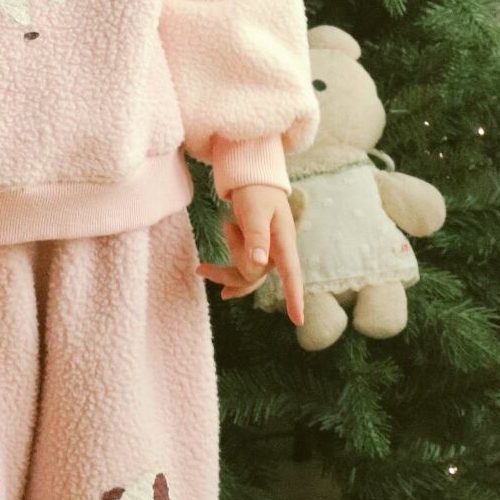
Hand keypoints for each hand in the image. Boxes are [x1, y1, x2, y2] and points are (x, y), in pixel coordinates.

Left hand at [195, 182, 304, 326]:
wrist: (253, 178)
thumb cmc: (257, 190)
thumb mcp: (255, 209)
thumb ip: (257, 235)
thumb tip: (259, 263)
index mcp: (283, 241)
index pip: (291, 273)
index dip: (294, 297)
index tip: (298, 320)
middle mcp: (277, 251)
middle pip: (256, 274)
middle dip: (233, 265)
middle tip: (221, 238)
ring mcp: (266, 253)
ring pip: (246, 276)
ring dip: (223, 274)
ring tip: (201, 268)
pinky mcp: (255, 252)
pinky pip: (241, 270)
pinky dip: (225, 270)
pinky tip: (208, 269)